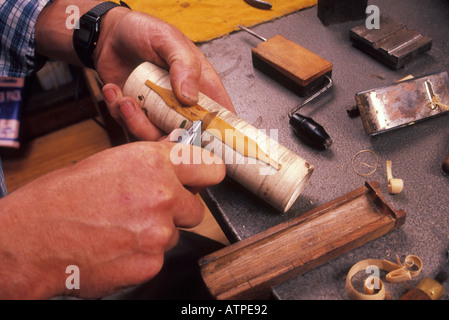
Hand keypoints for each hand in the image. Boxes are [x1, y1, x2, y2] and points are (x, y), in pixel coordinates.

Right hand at [0, 142, 224, 298]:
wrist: (32, 238)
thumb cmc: (63, 198)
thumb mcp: (110, 163)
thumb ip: (153, 161)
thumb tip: (178, 155)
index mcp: (153, 163)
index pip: (210, 168)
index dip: (203, 176)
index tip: (198, 181)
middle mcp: (163, 196)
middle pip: (196, 208)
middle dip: (177, 211)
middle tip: (147, 210)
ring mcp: (159, 233)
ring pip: (175, 234)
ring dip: (156, 233)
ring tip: (122, 229)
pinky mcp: (151, 264)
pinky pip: (159, 257)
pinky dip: (143, 255)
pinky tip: (117, 247)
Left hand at [95, 9, 234, 139]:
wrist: (109, 35)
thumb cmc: (144, 31)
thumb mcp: (169, 40)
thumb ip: (184, 65)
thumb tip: (190, 98)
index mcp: (201, 85)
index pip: (221, 114)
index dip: (220, 131)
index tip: (207, 139)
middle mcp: (183, 103)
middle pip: (188, 135)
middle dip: (168, 134)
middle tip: (151, 115)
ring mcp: (160, 111)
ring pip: (157, 137)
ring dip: (137, 123)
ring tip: (125, 100)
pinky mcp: (138, 115)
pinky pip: (132, 128)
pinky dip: (119, 113)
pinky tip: (113, 90)